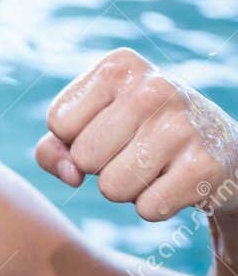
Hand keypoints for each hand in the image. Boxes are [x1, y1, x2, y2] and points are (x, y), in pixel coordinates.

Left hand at [37, 47, 237, 220]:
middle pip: (83, 157)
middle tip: (134, 151)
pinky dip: (155, 205)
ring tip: (154, 166)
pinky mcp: (205, 166)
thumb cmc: (138, 134)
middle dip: (100, 167)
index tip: (109, 128)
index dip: (75, 139)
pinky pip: (148, 209)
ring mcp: (183, 125)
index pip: (59, 122)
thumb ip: (55, 148)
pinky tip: (175, 181)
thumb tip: (70, 175)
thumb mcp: (90, 125)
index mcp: (118, 66)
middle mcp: (154, 87)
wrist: (221, 149)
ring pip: (111, 187)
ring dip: (126, 189)